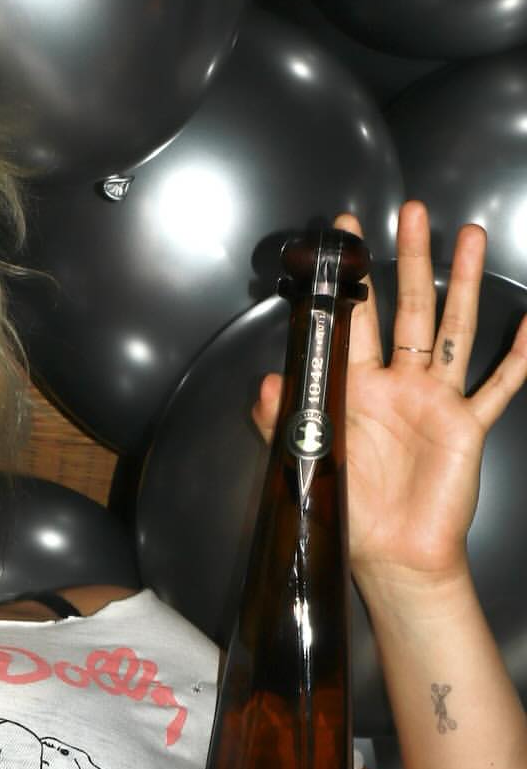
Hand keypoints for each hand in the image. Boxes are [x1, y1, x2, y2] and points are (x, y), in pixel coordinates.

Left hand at [253, 200, 526, 589]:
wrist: (393, 556)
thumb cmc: (348, 511)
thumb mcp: (306, 460)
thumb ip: (283, 419)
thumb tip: (267, 381)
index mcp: (356, 386)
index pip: (353, 319)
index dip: (350, 279)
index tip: (345, 233)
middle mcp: (398, 383)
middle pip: (407, 308)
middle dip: (409, 259)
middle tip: (411, 211)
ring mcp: (436, 400)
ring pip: (453, 328)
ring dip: (463, 283)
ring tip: (470, 235)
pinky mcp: (466, 424)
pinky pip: (498, 384)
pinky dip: (519, 354)